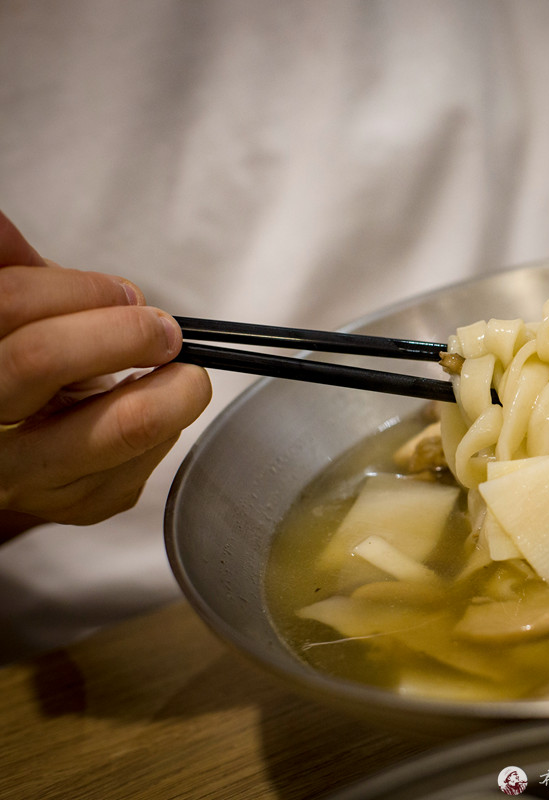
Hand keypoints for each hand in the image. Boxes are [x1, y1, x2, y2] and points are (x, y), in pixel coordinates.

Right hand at [0, 211, 210, 537]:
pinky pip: (143, 458)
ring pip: (120, 426)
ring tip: (181, 370)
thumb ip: (17, 275)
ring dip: (173, 386)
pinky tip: (153, 408)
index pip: (9, 305)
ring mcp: (23, 478)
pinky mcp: (77, 506)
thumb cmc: (22, 367)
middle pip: (43, 358)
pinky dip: (167, 424)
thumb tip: (5, 231)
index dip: (79, 288)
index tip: (124, 291)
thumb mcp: (13, 319)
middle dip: (122, 328)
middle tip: (163, 329)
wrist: (18, 451)